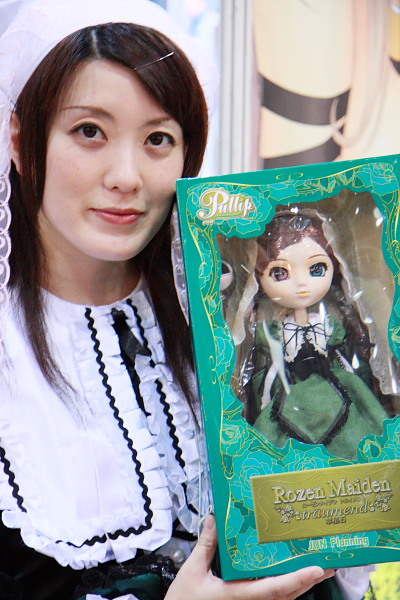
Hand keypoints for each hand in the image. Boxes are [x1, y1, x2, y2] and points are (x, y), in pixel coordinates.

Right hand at [166, 515, 334, 599]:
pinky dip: (284, 589)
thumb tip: (216, 519)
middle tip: (328, 564)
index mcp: (239, 596)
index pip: (274, 589)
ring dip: (299, 585)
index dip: (297, 579)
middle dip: (308, 580)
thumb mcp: (192, 572)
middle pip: (286, 596)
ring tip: (315, 569)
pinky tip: (289, 578)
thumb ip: (206, 545)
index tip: (316, 568)